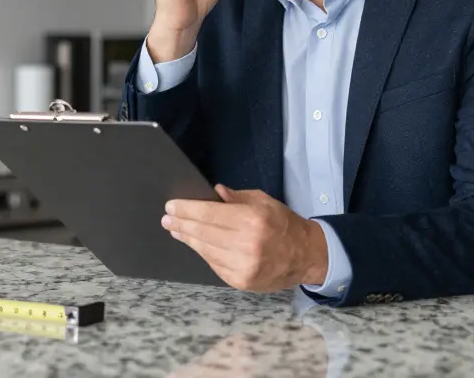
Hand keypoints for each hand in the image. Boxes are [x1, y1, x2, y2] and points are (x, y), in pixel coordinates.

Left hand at [162, 185, 328, 291]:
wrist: (305, 255)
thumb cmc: (283, 224)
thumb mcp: (264, 202)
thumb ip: (237, 198)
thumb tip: (213, 193)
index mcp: (252, 220)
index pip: (209, 214)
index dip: (187, 210)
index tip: (171, 207)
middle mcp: (245, 244)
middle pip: (202, 232)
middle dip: (181, 224)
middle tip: (167, 219)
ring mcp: (242, 266)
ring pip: (205, 250)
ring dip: (188, 239)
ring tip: (177, 231)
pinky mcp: (240, 281)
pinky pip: (213, 264)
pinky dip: (203, 253)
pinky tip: (196, 244)